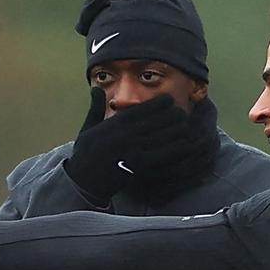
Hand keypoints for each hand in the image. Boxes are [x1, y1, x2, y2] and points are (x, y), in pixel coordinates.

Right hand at [63, 89, 191, 201]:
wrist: (81, 181)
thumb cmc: (85, 155)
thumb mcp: (87, 128)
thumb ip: (95, 107)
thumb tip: (96, 88)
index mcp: (114, 123)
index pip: (142, 109)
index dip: (159, 104)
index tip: (170, 101)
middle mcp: (125, 133)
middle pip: (155, 120)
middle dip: (171, 116)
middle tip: (183, 113)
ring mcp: (132, 148)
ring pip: (161, 136)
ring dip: (176, 131)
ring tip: (188, 127)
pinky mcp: (137, 164)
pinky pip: (161, 154)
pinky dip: (175, 149)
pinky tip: (186, 146)